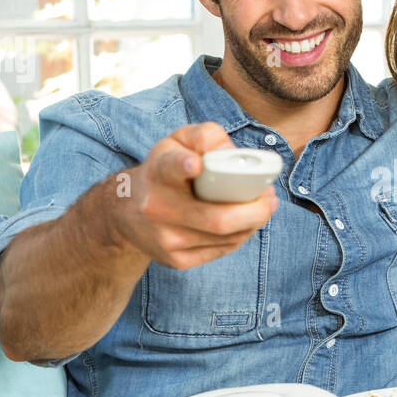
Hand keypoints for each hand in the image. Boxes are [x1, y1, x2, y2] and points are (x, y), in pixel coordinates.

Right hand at [108, 122, 279, 268]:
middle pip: (216, 218)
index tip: (195, 164)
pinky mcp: (176, 260)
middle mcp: (158, 209)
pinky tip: (246, 223)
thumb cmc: (163, 172)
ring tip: (264, 206)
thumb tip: (232, 152)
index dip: (183, 165)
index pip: (168, 167)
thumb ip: (205, 136)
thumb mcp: (177, 143)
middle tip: (270, 198)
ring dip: (253, 223)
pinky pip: (223, 249)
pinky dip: (241, 235)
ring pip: (226, 237)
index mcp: (158, 173)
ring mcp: (166, 239)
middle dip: (254, 211)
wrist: (126, 212)